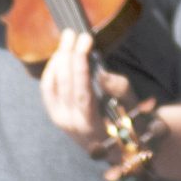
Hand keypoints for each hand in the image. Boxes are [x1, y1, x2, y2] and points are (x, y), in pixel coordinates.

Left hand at [39, 30, 159, 178]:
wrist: (118, 147)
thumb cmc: (129, 124)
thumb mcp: (132, 108)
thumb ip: (119, 90)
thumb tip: (102, 73)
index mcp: (92, 127)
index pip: (82, 93)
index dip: (81, 66)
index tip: (85, 41)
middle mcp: (71, 124)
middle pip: (64, 85)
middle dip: (69, 55)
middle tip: (75, 33)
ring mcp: (60, 120)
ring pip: (52, 84)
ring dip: (58, 58)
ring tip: (67, 38)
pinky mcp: (55, 114)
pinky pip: (47, 88)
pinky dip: (52, 69)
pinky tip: (60, 54)